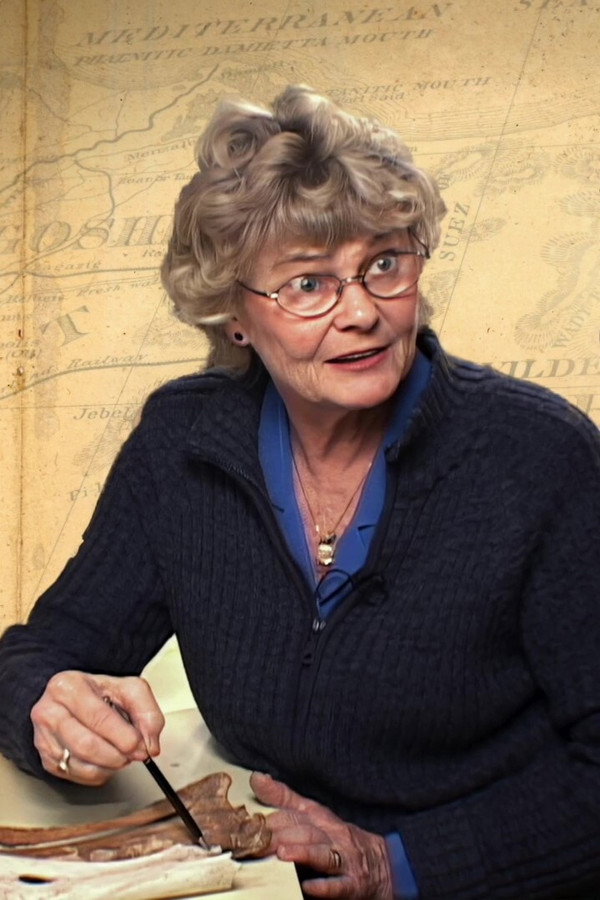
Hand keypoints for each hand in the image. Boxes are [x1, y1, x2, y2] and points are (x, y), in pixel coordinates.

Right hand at [30, 671, 164, 785]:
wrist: (72, 700)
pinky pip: (76, 775)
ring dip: (110, 765)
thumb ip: (147, 711)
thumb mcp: (128, 688)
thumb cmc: (98, 693)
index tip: (141, 745)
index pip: (99, 718)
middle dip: (118, 755)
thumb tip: (150, 743)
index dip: (124, 736)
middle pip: (86, 745)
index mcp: (68, 687)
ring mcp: (44, 737)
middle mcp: (49, 711)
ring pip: (81, 764)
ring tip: (121, 754)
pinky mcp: (46, 759)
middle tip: (135, 754)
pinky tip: (106, 759)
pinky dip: (98, 772)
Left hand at [250, 772, 392, 898]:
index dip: (273, 817)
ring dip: (304, 852)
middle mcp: (332, 836)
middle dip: (282, 835)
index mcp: (321, 819)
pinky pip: (341, 885)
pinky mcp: (354, 884)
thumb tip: (257, 778)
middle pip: (306, 831)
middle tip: (257, 841)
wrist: (385, 864)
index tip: (249, 821)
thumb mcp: (315, 815)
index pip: (295, 814)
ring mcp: (345, 860)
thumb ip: (285, 798)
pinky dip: (326, 886)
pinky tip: (311, 887)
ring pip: (323, 854)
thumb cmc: (341, 839)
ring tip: (283, 854)